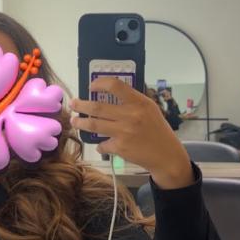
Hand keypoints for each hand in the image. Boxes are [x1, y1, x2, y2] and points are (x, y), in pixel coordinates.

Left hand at [70, 77, 193, 188]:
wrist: (166, 155)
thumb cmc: (157, 129)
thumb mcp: (150, 109)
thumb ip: (132, 101)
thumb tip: (108, 92)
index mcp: (139, 102)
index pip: (115, 86)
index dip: (100, 84)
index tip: (91, 86)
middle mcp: (131, 115)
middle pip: (97, 107)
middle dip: (81, 105)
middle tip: (73, 104)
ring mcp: (124, 132)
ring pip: (93, 124)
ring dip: (80, 122)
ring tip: (75, 121)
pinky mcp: (120, 148)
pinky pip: (102, 144)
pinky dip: (100, 144)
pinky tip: (101, 144)